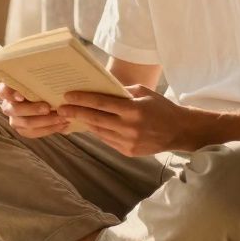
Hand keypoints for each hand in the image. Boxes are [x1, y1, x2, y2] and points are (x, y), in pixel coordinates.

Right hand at [0, 82, 68, 138]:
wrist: (44, 97)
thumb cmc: (40, 83)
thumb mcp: (37, 77)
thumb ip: (37, 76)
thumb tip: (46, 67)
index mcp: (8, 89)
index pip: (3, 91)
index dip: (10, 94)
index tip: (21, 96)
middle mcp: (8, 105)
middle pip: (15, 110)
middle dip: (32, 110)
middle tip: (48, 108)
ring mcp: (14, 119)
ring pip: (25, 124)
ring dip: (45, 122)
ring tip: (61, 118)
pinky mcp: (22, 129)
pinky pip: (33, 133)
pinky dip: (48, 130)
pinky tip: (62, 125)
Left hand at [57, 85, 196, 155]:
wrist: (179, 131)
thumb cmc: (160, 107)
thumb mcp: (143, 93)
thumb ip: (122, 92)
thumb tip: (100, 89)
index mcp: (133, 109)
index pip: (101, 103)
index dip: (82, 99)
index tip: (68, 96)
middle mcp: (129, 127)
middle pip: (95, 119)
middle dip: (76, 113)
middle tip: (61, 108)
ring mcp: (128, 142)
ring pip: (99, 131)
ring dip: (85, 123)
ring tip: (72, 116)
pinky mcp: (128, 151)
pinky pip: (107, 140)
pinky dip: (98, 132)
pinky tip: (90, 125)